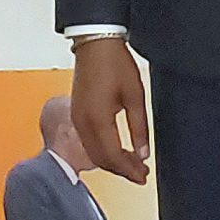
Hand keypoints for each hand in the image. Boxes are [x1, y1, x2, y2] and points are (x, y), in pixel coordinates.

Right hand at [71, 34, 150, 183]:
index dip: (129, 170)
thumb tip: (143, 153)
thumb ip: (139, 127)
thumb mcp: (135, 95)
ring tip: (133, 164)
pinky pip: (87, 141)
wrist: (95, 43)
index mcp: (98, 119)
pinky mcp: (76, 113)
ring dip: (112, 162)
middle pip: (101, 159)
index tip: (144, 176)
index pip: (113, 156)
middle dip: (121, 170)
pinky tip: (118, 150)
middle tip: (141, 174)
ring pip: (93, 152)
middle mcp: (83, 122)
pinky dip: (102, 151)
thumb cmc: (115, 64)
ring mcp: (76, 118)